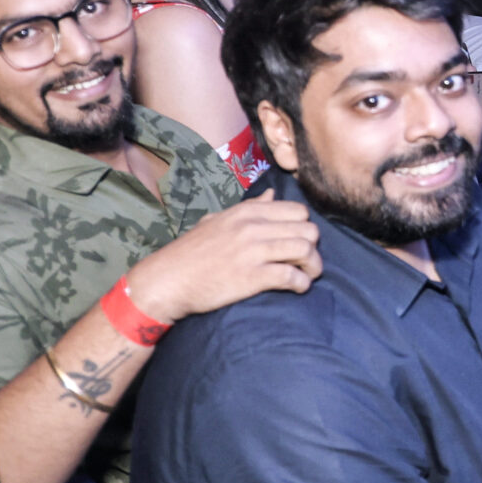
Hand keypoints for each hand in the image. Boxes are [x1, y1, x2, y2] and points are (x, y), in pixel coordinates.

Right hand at [125, 191, 321, 321]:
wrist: (168, 280)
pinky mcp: (252, 276)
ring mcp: (253, 251)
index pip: (299, 211)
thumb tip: (272, 195)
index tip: (299, 242)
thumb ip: (249, 207)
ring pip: (305, 250)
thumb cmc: (191, 252)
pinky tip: (298, 287)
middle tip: (306, 262)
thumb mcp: (218, 220)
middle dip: (314, 248)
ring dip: (313, 267)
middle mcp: (253, 227)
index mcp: (248, 212)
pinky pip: (292, 276)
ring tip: (307, 276)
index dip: (304, 228)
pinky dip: (302, 284)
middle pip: (308, 230)